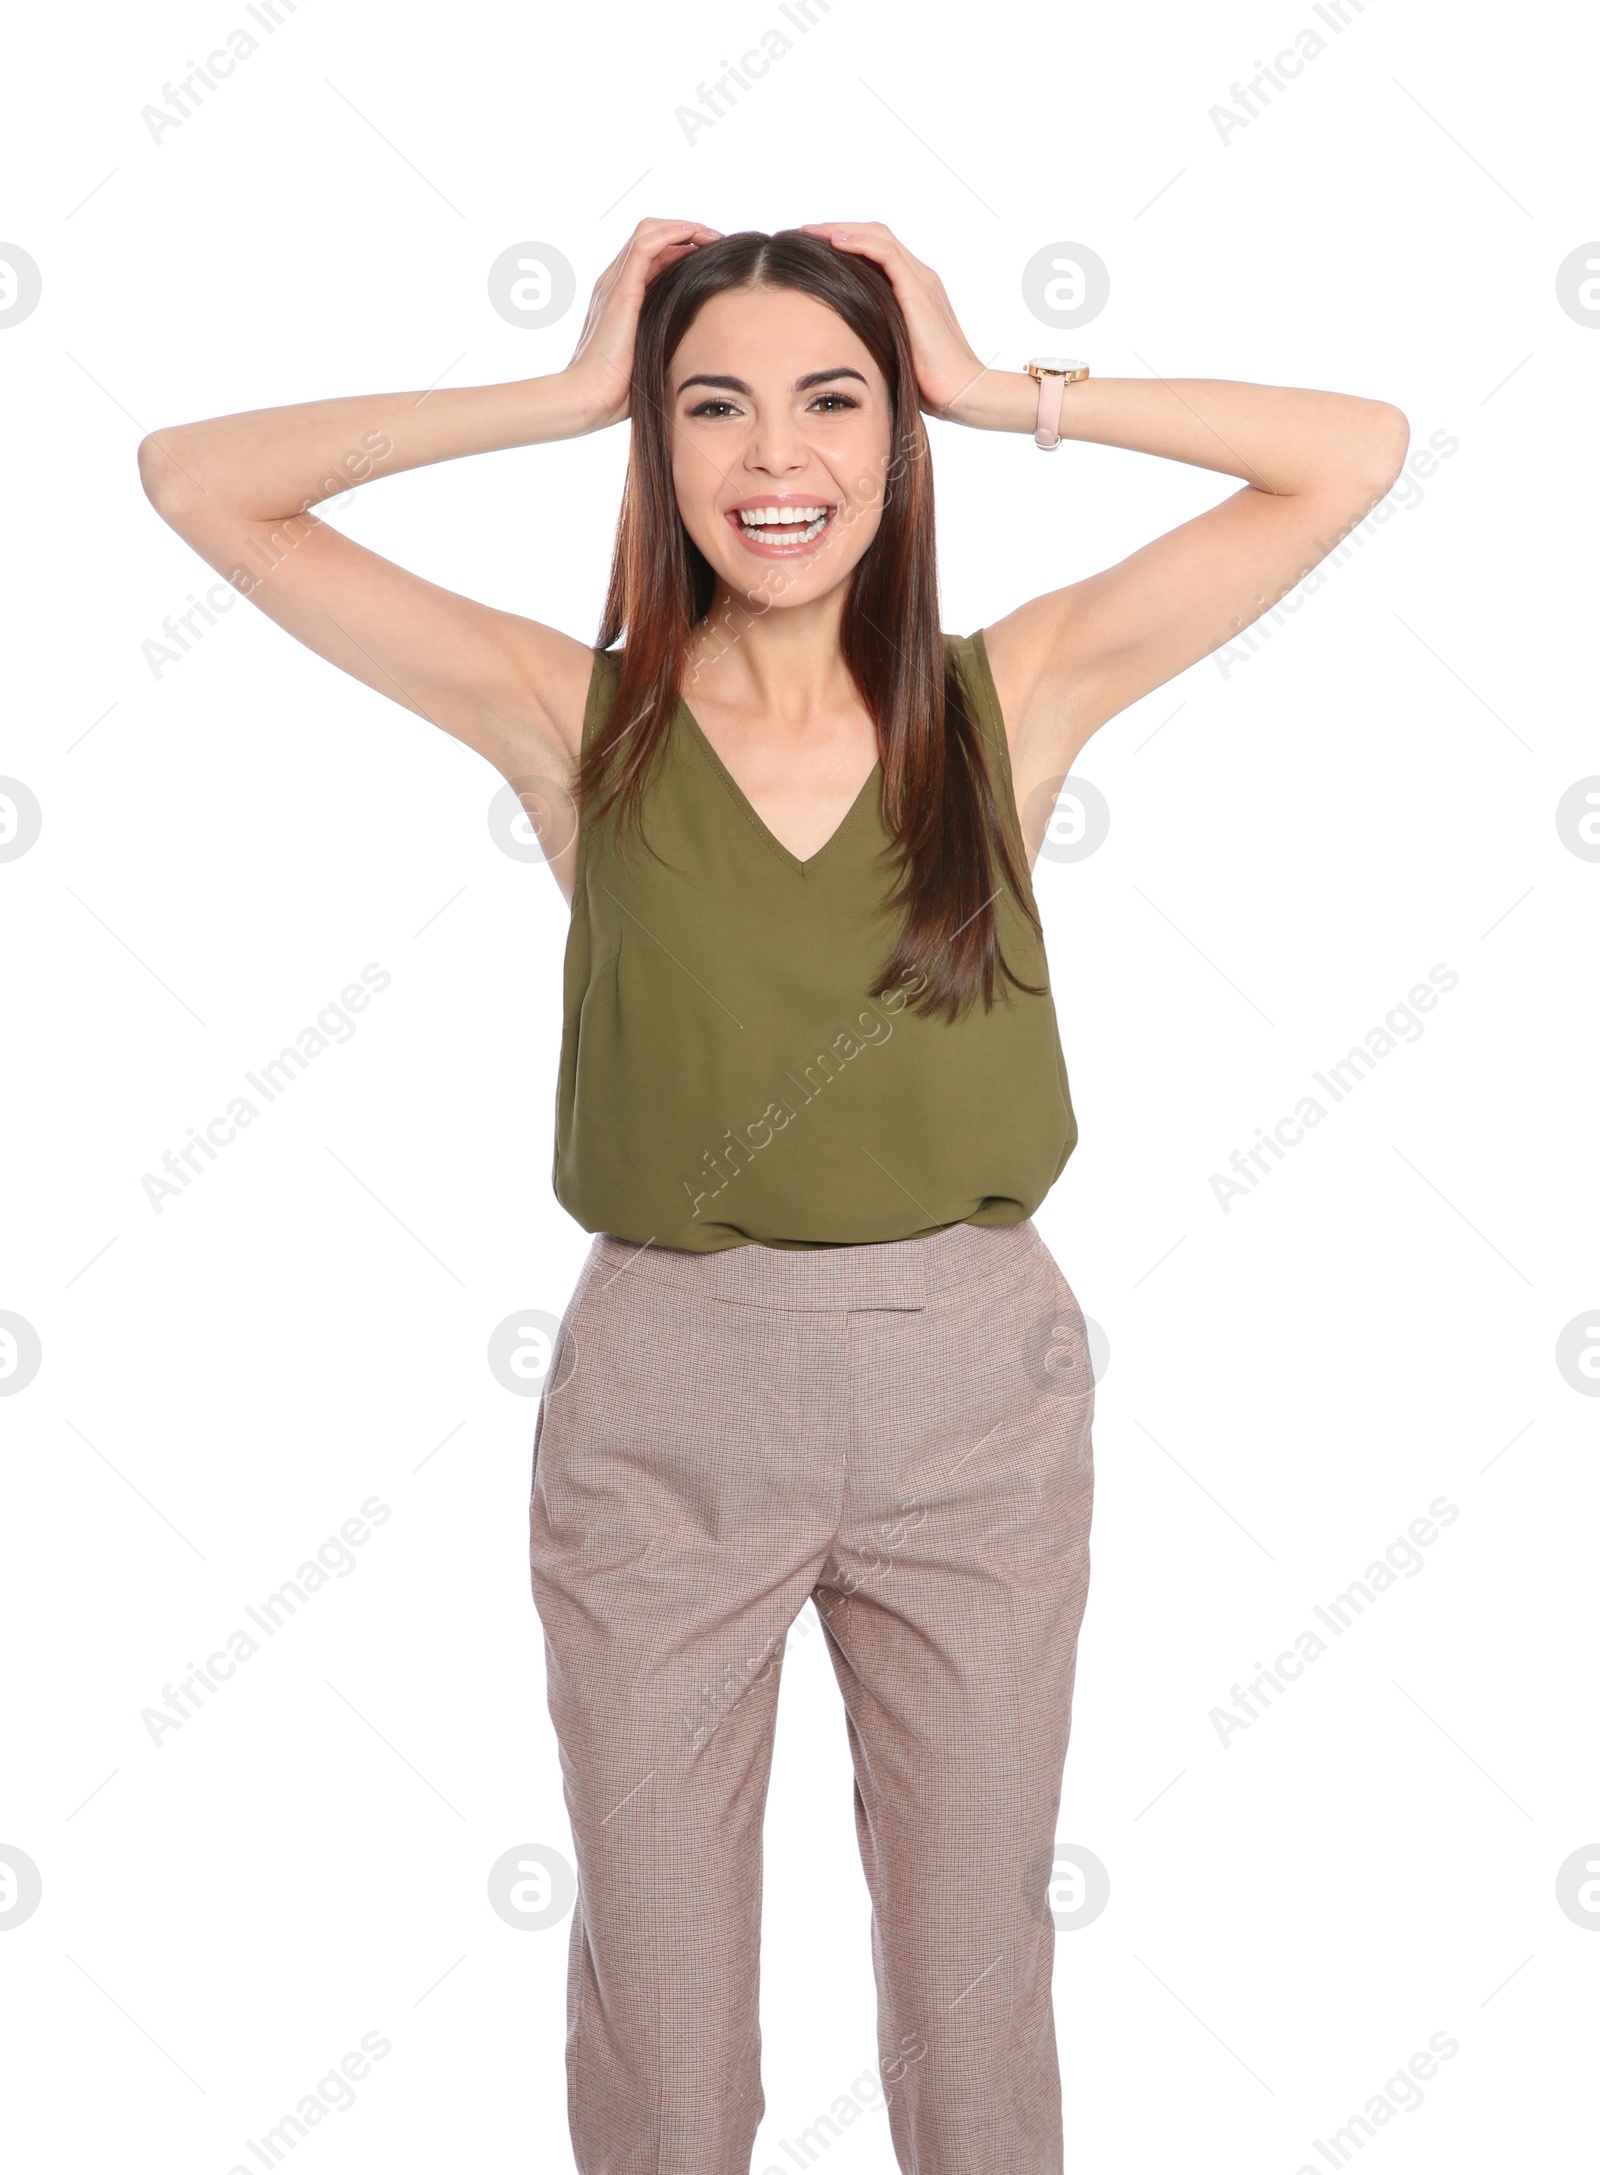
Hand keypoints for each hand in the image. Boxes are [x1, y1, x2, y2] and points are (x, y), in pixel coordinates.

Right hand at [564, 217, 723, 429]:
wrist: (589, 399)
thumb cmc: (619, 392)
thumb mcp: (652, 359)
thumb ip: (667, 342)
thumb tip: (700, 347)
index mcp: (621, 298)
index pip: (653, 256)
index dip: (683, 250)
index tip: (714, 259)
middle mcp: (614, 283)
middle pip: (652, 236)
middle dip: (687, 233)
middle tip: (718, 242)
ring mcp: (614, 284)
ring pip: (649, 231)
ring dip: (685, 228)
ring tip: (713, 236)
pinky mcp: (620, 290)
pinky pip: (645, 245)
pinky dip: (673, 233)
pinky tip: (696, 236)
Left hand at [799, 222, 987, 417]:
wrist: (960, 391)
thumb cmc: (929, 384)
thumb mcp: (893, 353)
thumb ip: (875, 337)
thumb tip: (843, 347)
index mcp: (915, 290)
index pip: (877, 252)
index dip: (846, 245)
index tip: (813, 251)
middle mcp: (919, 278)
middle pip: (875, 236)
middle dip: (837, 229)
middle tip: (805, 232)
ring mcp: (921, 280)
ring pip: (878, 236)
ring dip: (841, 229)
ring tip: (810, 231)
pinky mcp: (918, 289)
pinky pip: (885, 253)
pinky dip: (858, 243)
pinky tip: (834, 243)